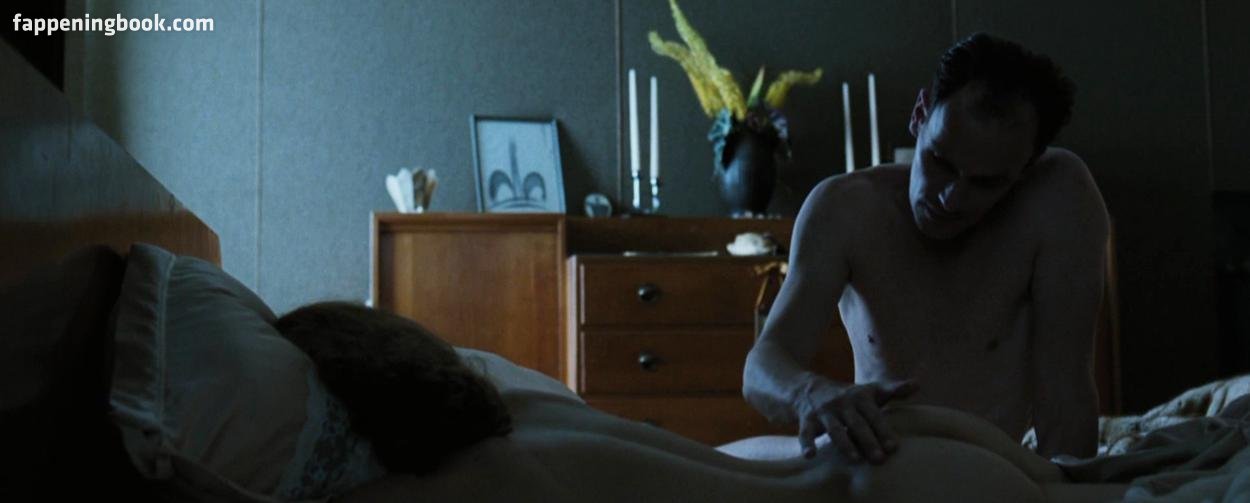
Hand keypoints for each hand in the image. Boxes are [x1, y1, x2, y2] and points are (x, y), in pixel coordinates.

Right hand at [796, 378, 916, 463]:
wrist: (809, 388)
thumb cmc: (849, 396)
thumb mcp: (871, 391)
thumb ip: (894, 390)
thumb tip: (918, 384)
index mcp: (860, 397)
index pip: (874, 415)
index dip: (884, 430)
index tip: (894, 447)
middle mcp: (842, 403)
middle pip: (857, 423)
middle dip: (868, 440)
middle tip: (881, 458)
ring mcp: (824, 412)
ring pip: (834, 429)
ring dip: (845, 444)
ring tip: (856, 459)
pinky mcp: (808, 420)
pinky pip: (806, 433)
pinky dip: (806, 444)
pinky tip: (809, 456)